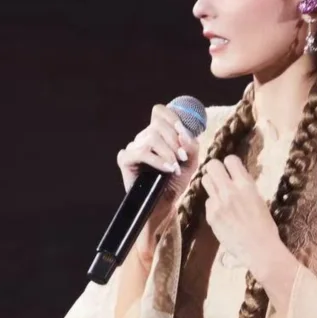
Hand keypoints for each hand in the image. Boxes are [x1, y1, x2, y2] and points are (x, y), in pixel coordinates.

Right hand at [117, 102, 201, 257]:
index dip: (173, 118)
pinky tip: (167, 169)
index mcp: (158, 133)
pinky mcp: (125, 160)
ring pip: (151, 137)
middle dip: (174, 141)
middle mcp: (144, 138)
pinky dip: (157, 160)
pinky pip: (141, 152)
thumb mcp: (191, 162)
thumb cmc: (175, 183)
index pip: (160, 112)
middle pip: (158, 124)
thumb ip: (191, 145)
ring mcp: (133, 148)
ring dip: (168, 152)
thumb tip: (183, 133)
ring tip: (175, 167)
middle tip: (182, 158)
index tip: (184, 134)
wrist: (163, 205)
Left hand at [202, 156, 286, 285]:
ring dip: (211, 184)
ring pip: (205, 181)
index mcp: (246, 184)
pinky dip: (213, 205)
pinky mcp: (211, 216)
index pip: (230, 160)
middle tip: (219, 178)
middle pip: (212, 166)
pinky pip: (208, 202)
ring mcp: (218, 203)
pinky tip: (222, 215)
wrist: (259, 249)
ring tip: (219, 193)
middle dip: (215, 170)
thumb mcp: (258, 199)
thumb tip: (236, 180)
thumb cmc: (265, 226)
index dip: (229, 164)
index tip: (231, 170)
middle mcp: (230, 191)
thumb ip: (245, 187)